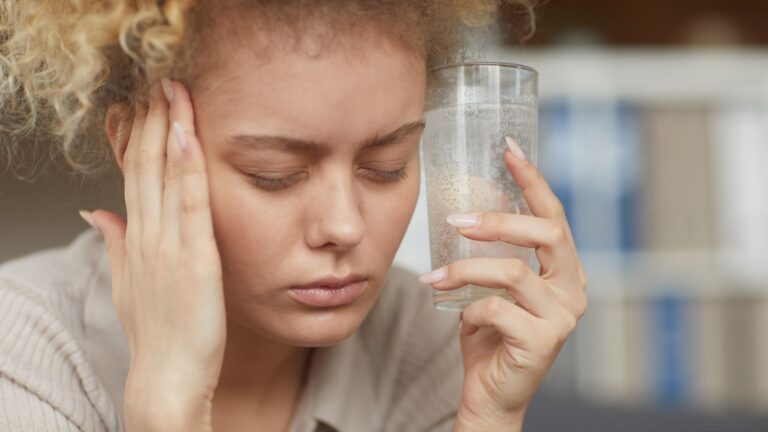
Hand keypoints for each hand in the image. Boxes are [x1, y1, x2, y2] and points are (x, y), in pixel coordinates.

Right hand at [85, 79, 224, 430]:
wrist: (167, 379)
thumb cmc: (157, 335)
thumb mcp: (129, 284)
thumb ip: (117, 244)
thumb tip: (99, 213)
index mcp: (137, 239)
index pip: (134, 175)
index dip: (138, 136)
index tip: (143, 102)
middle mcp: (148, 236)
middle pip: (146, 166)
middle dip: (151, 120)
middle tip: (157, 79)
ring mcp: (169, 246)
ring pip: (165, 176)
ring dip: (168, 129)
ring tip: (172, 90)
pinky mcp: (195, 259)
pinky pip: (191, 204)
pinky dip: (189, 168)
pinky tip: (188, 136)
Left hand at [419, 140, 587, 430]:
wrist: (491, 394)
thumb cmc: (491, 335)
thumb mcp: (492, 286)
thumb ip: (493, 253)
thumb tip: (467, 207)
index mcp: (564, 270)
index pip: (553, 216)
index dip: (533, 180)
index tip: (509, 149)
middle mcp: (573, 289)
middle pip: (545, 234)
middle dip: (498, 221)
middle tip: (457, 218)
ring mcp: (562, 316)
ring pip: (512, 272)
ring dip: (466, 268)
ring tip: (435, 276)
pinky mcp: (543, 341)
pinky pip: (496, 309)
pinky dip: (469, 310)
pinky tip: (461, 320)